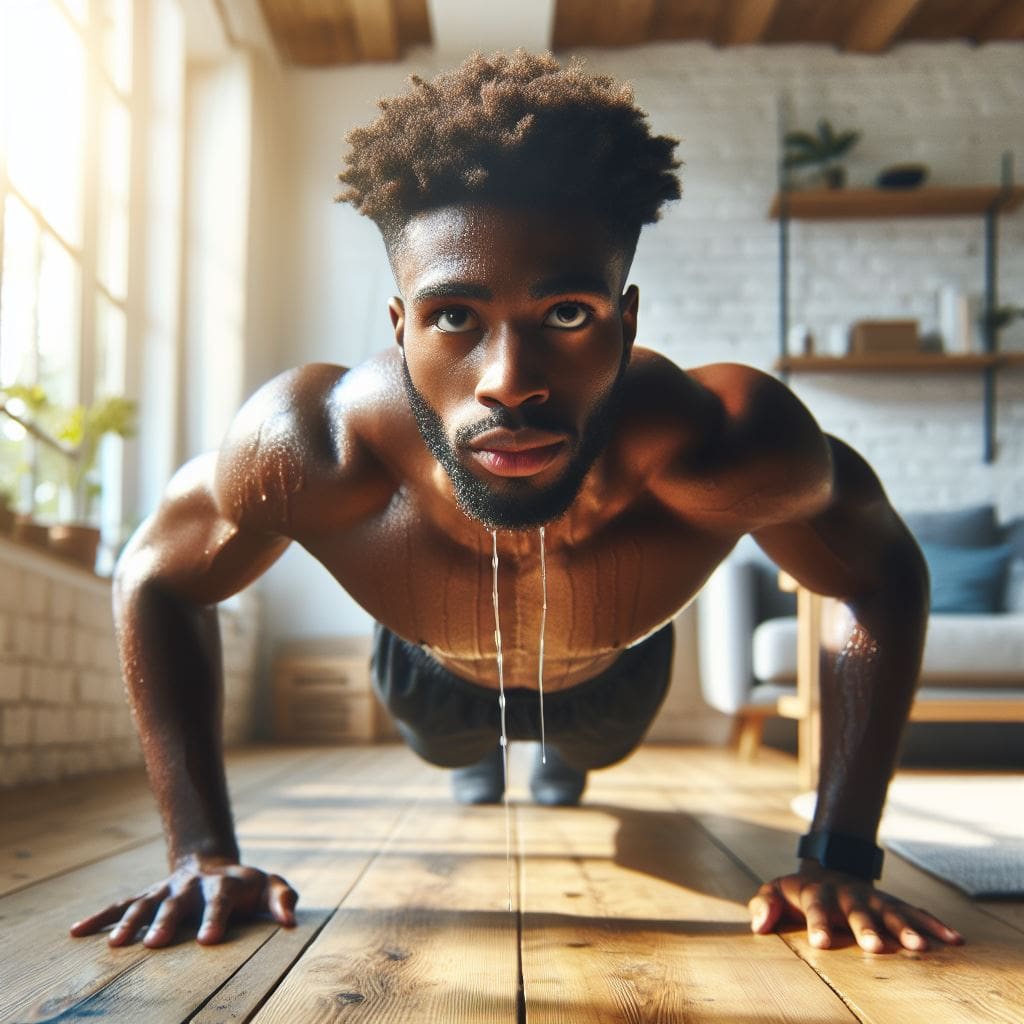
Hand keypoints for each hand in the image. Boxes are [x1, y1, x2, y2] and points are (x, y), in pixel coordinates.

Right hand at [69, 855, 297, 946]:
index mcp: (224, 884)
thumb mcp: (269, 887)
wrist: (212, 864)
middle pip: (178, 902)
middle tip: (156, 944)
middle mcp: (191, 886)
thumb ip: (282, 900)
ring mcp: (166, 890)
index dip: (215, 918)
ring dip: (130, 922)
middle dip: (166, 921)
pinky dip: (99, 917)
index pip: (220, 900)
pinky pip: (120, 905)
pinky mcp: (147, 896)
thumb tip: (291, 922)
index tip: (208, 941)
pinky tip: (76, 932)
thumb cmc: (247, 886)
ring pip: (145, 903)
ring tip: (116, 945)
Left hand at [748, 863, 962, 952]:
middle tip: (875, 947)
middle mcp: (848, 893)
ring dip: (906, 928)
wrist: (829, 869)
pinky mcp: (893, 903)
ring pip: (891, 912)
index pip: (816, 908)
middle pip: (858, 911)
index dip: (819, 924)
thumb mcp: (773, 891)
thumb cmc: (797, 893)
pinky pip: (916, 912)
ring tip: (921, 948)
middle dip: (867, 928)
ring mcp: (873, 897)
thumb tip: (759, 925)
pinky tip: (954, 940)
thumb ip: (763, 905)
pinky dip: (934, 924)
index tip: (822, 943)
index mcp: (816, 892)